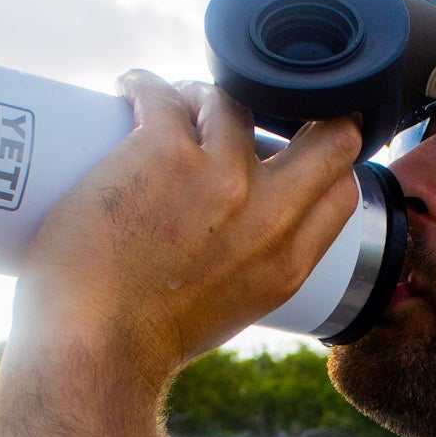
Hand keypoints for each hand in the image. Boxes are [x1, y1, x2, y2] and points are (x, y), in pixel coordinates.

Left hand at [9, 70, 361, 392]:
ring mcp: (221, 178)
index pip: (340, 190)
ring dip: (200, 95)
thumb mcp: (228, 311)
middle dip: (301, 107)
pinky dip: (144, 86)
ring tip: (169, 107)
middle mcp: (267, 217)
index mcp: (288, 265)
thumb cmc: (145, 342)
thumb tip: (232, 234)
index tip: (295, 146)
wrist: (95, 351)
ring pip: (230, 101)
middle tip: (259, 103)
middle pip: (324, 134)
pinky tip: (130, 89)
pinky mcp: (163, 151)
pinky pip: (163, 93)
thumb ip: (248, 269)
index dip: (325, 159)